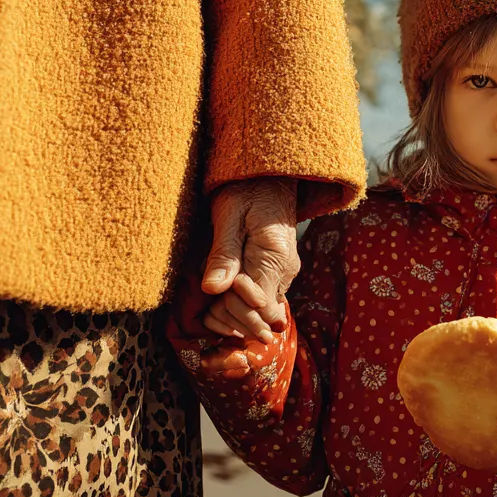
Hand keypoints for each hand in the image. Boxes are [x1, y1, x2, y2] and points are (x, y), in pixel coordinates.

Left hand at [203, 178, 299, 336]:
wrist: (268, 178)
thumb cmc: (246, 190)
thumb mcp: (229, 215)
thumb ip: (223, 254)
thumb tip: (211, 288)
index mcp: (275, 259)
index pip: (259, 307)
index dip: (235, 306)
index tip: (218, 286)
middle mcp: (284, 273)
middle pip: (260, 317)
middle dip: (229, 311)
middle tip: (211, 288)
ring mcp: (282, 276)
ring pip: (260, 315)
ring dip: (231, 310)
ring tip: (214, 287)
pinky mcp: (275, 275)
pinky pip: (260, 303)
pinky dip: (237, 305)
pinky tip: (220, 293)